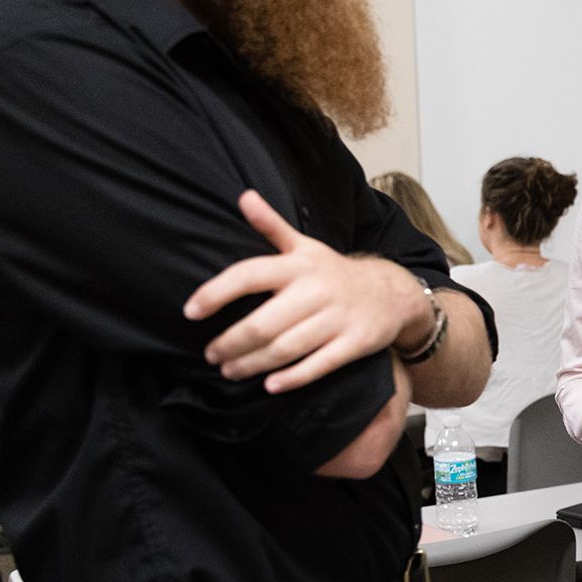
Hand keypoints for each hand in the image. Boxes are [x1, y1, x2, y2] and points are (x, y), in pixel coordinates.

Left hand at [185, 191, 428, 393]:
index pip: (248, 275)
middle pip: (263, 323)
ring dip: (252, 364)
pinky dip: (292, 378)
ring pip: (285, 348)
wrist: (392, 293)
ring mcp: (337, 319)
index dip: (215, 293)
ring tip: (230, 370)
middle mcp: (316, 291)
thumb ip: (271, 225)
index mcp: (298, 265)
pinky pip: (318, 365)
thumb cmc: (334, 272)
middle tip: (211, 354)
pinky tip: (270, 385)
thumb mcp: (305, 246)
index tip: (190, 311)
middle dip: (230, 343)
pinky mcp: (354, 343)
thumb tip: (243, 196)